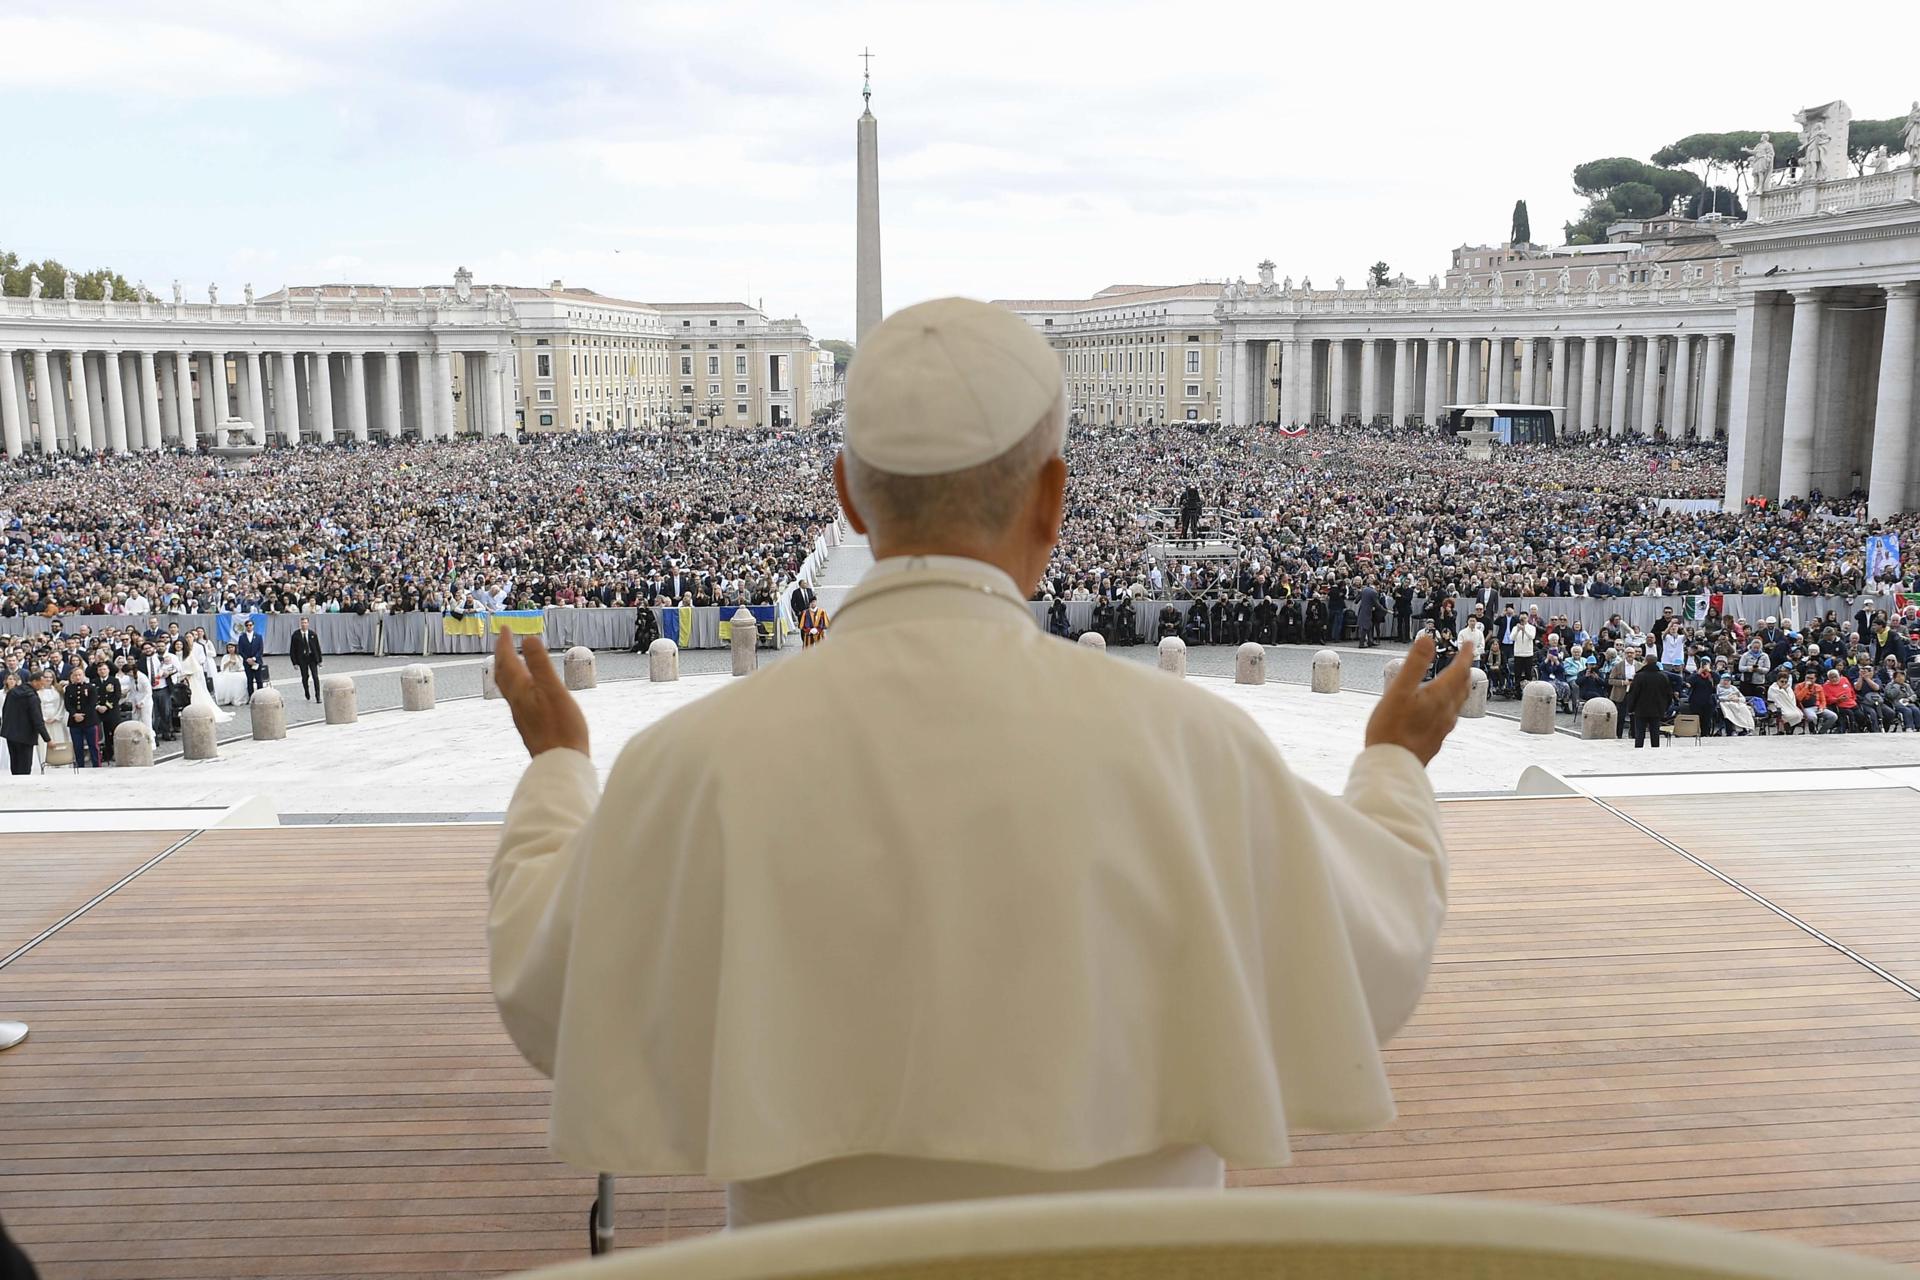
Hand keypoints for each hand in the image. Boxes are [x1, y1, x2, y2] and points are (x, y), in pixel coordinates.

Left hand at [493, 629, 589, 758]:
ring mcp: (521, 714)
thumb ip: (540, 665)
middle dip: (502, 655)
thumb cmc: (561, 727)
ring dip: (506, 669)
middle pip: (502, 674)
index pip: (507, 661)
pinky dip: (516, 684)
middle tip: (503, 641)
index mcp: (520, 690)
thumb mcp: (554, 690)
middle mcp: (516, 701)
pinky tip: (527, 689)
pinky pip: (516, 697)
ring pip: (507, 687)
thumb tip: (528, 638)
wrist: (560, 762)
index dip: (505, 644)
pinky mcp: (529, 724)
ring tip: (511, 661)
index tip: (504, 628)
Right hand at [1365, 633, 1473, 765]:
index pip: (1459, 670)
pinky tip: (1442, 710)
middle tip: (1465, 660)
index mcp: (1438, 696)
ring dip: (1460, 687)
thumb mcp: (1398, 691)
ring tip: (1458, 681)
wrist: (1391, 765)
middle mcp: (1445, 711)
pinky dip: (1450, 704)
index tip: (1469, 645)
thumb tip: (1427, 640)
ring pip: (1458, 703)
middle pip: (1462, 687)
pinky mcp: (1435, 739)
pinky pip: (1449, 717)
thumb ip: (1414, 664)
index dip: (1465, 655)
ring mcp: (1442, 727)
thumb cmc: (1391, 730)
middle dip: (1465, 670)